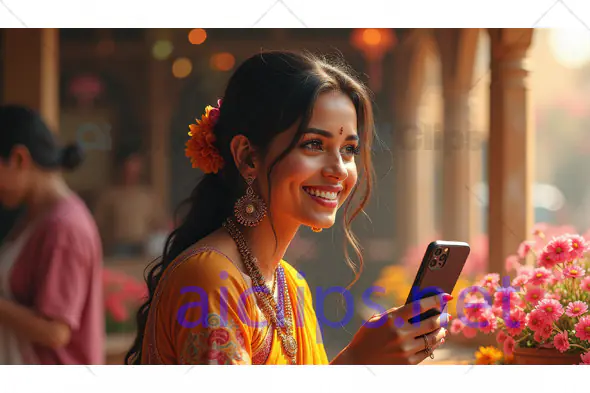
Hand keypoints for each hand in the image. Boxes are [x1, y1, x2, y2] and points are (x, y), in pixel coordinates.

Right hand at [334, 294, 450, 364]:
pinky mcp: (408, 362)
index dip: (436, 300)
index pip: (419, 306)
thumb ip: (396, 313)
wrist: (358, 361)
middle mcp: (401, 334)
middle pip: (432, 323)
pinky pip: (428, 351)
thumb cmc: (367, 337)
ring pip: (433, 339)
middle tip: (447, 315)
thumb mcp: (377, 320)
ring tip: (442, 328)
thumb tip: (417, 307)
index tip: (446, 297)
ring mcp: (406, 349)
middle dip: (443, 317)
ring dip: (441, 332)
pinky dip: (434, 345)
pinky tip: (436, 340)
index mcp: (392, 319)